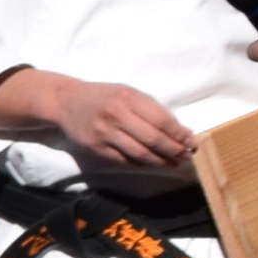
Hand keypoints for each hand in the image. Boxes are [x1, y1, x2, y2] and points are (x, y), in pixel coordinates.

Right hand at [0, 69, 197, 170]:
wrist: (66, 102)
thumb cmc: (104, 96)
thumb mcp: (128, 93)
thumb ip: (151, 109)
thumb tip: (179, 132)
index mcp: (128, 98)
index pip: (161, 120)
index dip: (179, 134)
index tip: (192, 142)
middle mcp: (116, 116)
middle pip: (153, 139)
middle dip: (173, 150)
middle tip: (186, 156)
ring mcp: (104, 134)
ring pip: (140, 153)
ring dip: (160, 161)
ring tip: (173, 163)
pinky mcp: (96, 148)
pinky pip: (124, 160)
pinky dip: (141, 163)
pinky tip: (151, 163)